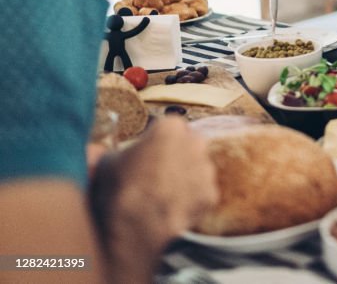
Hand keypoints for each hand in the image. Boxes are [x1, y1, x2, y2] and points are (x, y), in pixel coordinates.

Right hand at [91, 117, 217, 273]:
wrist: (132, 227)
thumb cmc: (119, 190)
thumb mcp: (108, 162)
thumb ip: (118, 151)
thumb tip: (106, 152)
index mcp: (170, 128)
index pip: (169, 127)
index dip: (158, 141)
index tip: (151, 152)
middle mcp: (195, 144)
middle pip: (189, 145)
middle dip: (178, 156)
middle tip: (159, 173)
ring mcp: (205, 170)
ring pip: (198, 169)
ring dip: (186, 178)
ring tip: (164, 194)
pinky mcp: (211, 194)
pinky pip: (202, 193)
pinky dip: (191, 200)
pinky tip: (172, 208)